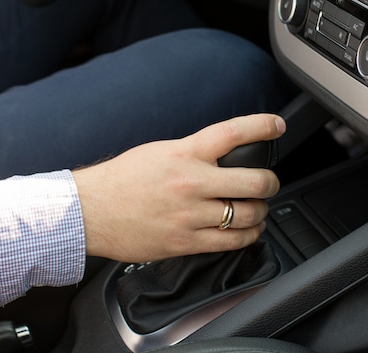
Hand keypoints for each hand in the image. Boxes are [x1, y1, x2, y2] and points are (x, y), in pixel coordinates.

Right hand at [73, 113, 285, 262]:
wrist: (90, 211)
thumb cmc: (121, 180)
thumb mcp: (159, 152)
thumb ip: (192, 153)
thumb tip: (220, 155)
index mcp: (185, 153)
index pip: (233, 132)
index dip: (262, 126)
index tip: (277, 125)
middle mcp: (192, 182)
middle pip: (254, 181)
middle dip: (270, 182)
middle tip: (270, 183)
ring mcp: (190, 214)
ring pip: (247, 214)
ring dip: (261, 212)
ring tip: (259, 209)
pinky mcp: (185, 242)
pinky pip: (230, 241)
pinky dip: (248, 236)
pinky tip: (249, 231)